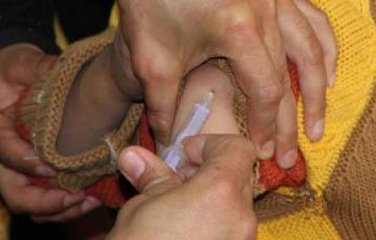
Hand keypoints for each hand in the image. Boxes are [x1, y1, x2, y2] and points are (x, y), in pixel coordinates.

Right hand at [0, 44, 99, 220]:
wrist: (8, 77)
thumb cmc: (11, 68)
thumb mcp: (20, 61)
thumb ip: (37, 66)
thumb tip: (61, 68)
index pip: (2, 151)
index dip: (26, 162)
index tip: (53, 167)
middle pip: (13, 193)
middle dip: (45, 202)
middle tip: (78, 195)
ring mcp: (14, 170)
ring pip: (29, 204)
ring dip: (58, 210)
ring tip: (91, 201)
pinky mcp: (30, 173)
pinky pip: (43, 199)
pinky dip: (64, 205)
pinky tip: (92, 197)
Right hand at [109, 135, 258, 239]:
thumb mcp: (140, 207)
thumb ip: (150, 177)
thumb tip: (134, 156)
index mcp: (220, 193)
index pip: (239, 149)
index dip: (210, 145)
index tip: (183, 157)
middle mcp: (242, 219)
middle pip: (239, 178)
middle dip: (209, 174)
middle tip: (175, 184)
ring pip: (237, 208)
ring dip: (211, 202)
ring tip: (176, 213)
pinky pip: (232, 234)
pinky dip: (214, 227)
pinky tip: (184, 234)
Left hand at [114, 0, 336, 167]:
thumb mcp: (151, 61)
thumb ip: (164, 109)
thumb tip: (172, 146)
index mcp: (239, 29)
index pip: (267, 91)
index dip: (267, 127)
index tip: (262, 152)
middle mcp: (267, 8)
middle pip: (293, 75)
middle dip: (295, 120)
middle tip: (292, 154)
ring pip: (312, 47)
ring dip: (319, 87)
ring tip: (318, 121)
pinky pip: (312, 17)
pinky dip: (322, 46)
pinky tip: (324, 70)